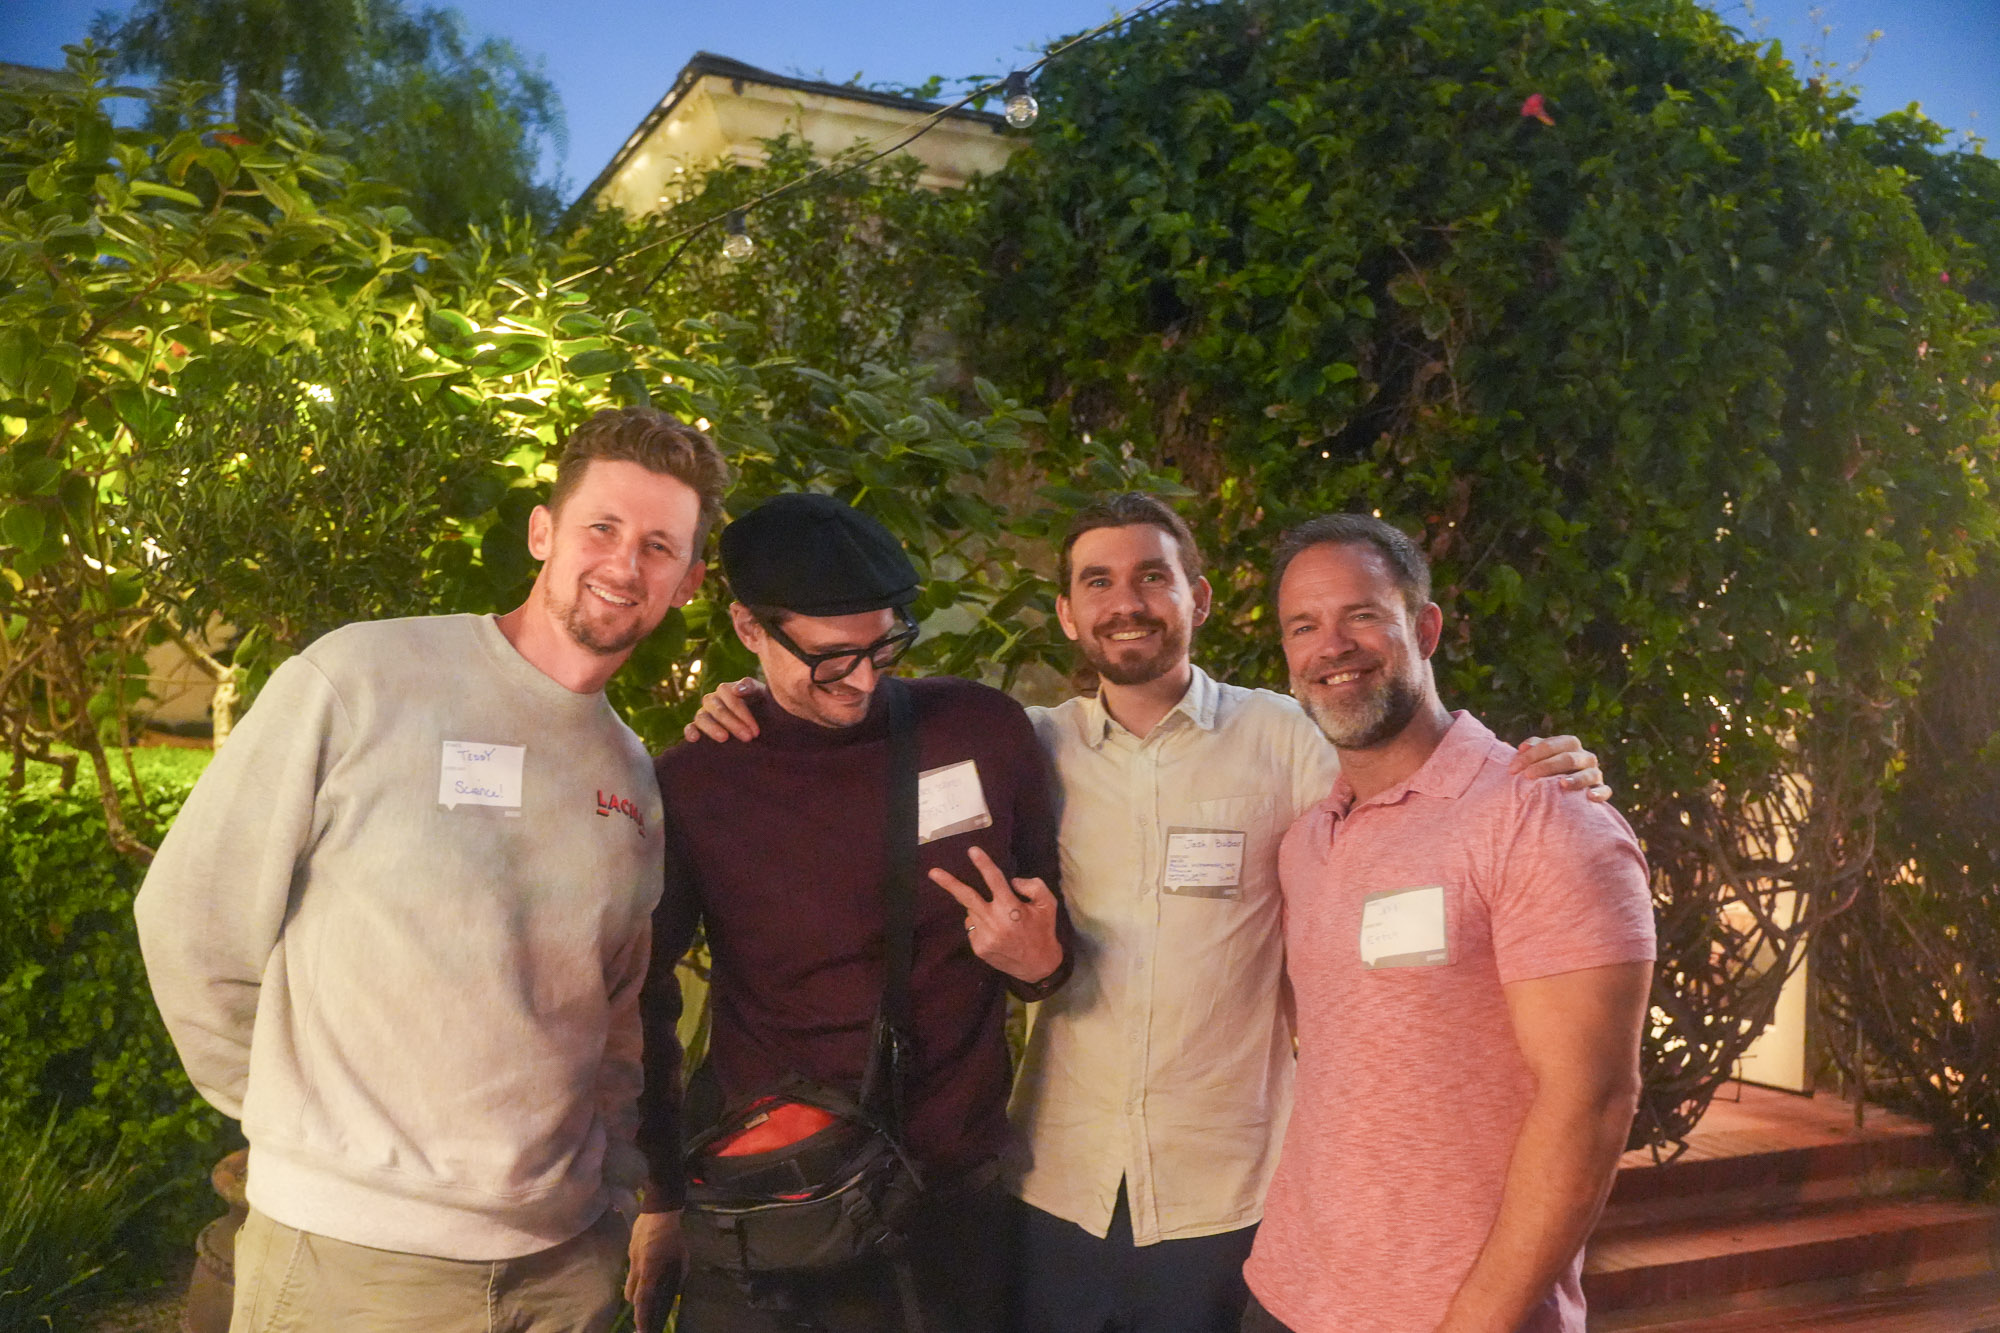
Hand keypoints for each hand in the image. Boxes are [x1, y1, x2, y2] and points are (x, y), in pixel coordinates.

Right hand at [626, 1209, 684, 1332]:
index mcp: (650, 1270)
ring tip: (646, 1295)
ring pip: (629, 1283)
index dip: (641, 1315)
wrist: (658, 1210)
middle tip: (643, 1315)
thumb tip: (675, 1288)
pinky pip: (632, 1269)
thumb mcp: (682, 1257)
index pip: (643, 1299)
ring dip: (636, 1291)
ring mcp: (631, 1259)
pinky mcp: (630, 1251)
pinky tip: (647, 1271)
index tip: (641, 1328)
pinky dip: (638, 1276)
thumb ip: (678, 1275)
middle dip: (637, 1307)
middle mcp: (637, 1268)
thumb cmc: (673, 1235)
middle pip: (631, 1295)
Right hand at [683, 677, 763, 742]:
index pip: (732, 700)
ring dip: (713, 728)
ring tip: (724, 738)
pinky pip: (689, 727)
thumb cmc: (760, 703)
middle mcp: (712, 699)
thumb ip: (751, 687)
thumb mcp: (761, 693)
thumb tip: (737, 689)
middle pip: (719, 710)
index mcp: (725, 689)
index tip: (755, 731)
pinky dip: (690, 731)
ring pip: (702, 718)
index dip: (744, 715)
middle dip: (734, 724)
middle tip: (748, 737)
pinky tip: (695, 738)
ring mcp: (703, 712)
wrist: (759, 717)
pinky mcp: (697, 726)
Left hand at [928, 845, 1062, 985]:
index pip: (995, 880)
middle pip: (967, 897)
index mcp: (1012, 908)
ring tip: (998, 919)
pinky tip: (995, 932)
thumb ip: (1033, 887)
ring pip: (971, 912)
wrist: (1038, 967)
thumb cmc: (1043, 931)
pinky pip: (972, 927)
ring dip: (979, 909)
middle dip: (949, 883)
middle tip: (933, 872)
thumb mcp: (1048, 905)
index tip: (972, 851)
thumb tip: (1012, 881)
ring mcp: (984, 936)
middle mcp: (995, 922)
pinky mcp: (978, 948)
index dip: (983, 864)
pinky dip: (980, 923)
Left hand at [1510, 734, 1609, 801]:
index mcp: (1569, 744)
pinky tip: (1589, 797)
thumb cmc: (1548, 770)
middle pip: (1568, 758)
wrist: (1566, 789)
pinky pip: (1605, 791)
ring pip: (1589, 773)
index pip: (1550, 745)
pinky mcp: (1601, 789)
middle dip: (1546, 766)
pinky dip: (1599, 793)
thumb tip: (1521, 747)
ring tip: (1562, 784)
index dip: (1531, 755)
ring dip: (1576, 779)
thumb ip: (1531, 750)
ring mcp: (1595, 773)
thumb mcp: (1539, 758)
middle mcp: (1584, 756)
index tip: (1513, 768)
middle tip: (1528, 775)